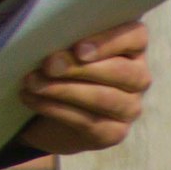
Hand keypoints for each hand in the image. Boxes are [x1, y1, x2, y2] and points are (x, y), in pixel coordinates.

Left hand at [19, 22, 150, 152]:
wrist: (51, 111)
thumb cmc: (60, 67)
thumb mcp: (64, 46)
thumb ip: (66, 38)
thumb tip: (53, 46)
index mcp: (131, 47)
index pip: (135, 37)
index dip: (110, 42)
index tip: (79, 50)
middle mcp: (138, 77)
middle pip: (122, 71)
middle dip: (81, 69)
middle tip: (48, 66)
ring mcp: (130, 107)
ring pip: (105, 98)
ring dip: (63, 90)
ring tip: (32, 83)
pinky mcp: (115, 132)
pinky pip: (88, 121)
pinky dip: (55, 109)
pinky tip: (32, 99)